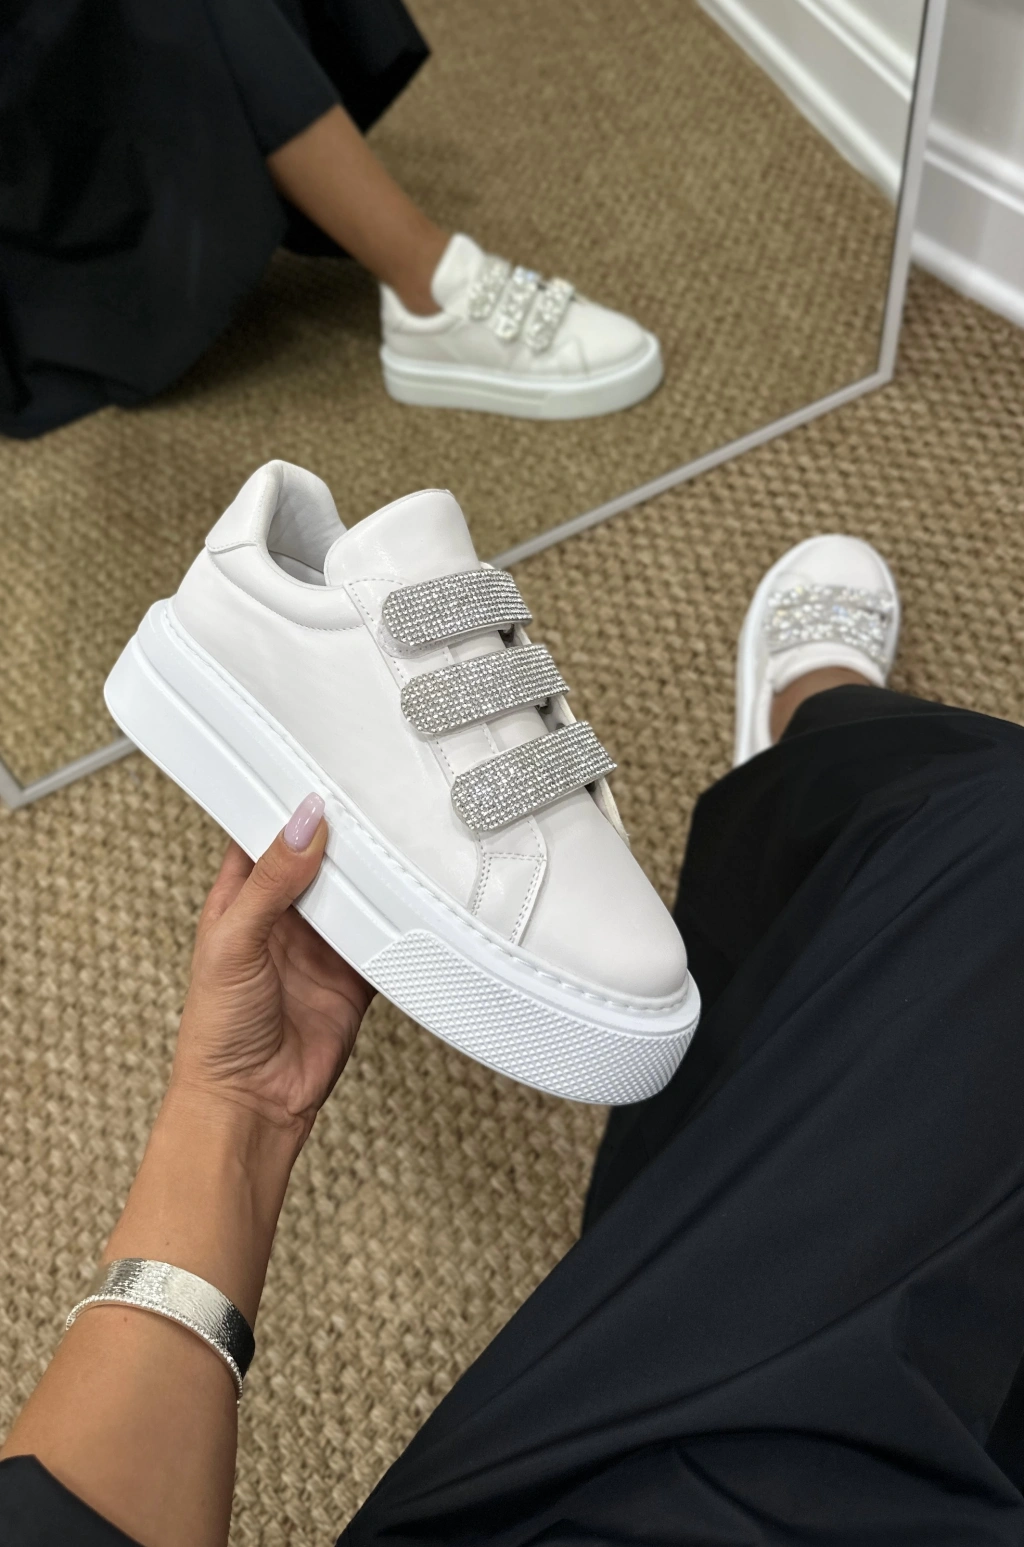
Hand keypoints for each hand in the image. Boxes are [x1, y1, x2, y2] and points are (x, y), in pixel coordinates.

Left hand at [171, 794, 373, 1143]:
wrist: (251, 1103)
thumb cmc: (216, 1032)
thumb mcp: (233, 943)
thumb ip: (271, 882)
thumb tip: (301, 826)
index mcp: (240, 899)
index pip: (265, 837)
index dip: (287, 807)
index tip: (316, 774)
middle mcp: (283, 917)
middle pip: (320, 859)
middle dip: (343, 834)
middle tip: (371, 800)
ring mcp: (321, 946)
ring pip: (356, 894)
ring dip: (373, 876)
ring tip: (397, 841)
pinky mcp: (354, 975)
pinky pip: (383, 938)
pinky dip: (398, 923)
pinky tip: (409, 902)